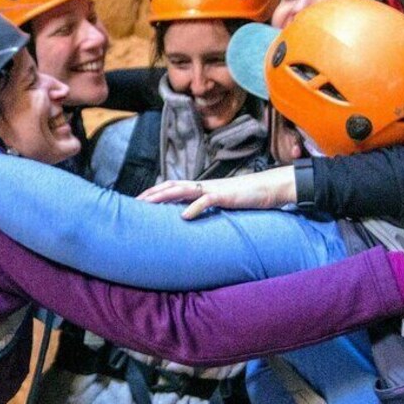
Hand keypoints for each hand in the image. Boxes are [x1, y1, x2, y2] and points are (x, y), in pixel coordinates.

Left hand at [137, 166, 297, 219]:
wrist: (268, 189)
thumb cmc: (245, 198)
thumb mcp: (221, 204)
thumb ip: (206, 207)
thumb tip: (190, 217)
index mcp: (202, 188)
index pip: (173, 186)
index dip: (155, 192)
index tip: (139, 201)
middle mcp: (204, 186)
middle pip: (172, 185)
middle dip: (152, 193)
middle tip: (135, 203)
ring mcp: (214, 189)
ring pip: (183, 189)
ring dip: (164, 196)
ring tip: (148, 205)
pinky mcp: (225, 196)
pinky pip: (207, 201)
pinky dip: (194, 208)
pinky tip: (184, 217)